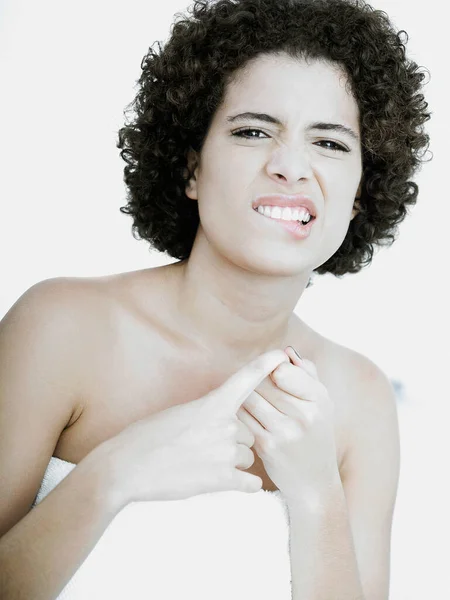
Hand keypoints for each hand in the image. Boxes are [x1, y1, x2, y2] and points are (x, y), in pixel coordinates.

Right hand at [96, 349, 289, 506]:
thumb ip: (209, 412)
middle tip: (202, 446)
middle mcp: (225, 425)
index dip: (265, 364)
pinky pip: (251, 483)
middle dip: (232, 441)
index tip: (281, 354)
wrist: (126, 466)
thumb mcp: (180, 412)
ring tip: (202, 463)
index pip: (245, 379)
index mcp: (213, 404)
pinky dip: (242, 485)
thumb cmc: (147, 437)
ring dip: (232, 463)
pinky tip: (224, 482)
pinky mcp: (222, 480)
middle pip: (247, 433)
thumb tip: (226, 420)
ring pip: (247, 457)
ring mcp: (225, 453)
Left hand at [236, 346, 338, 502]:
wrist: (314, 481)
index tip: (274, 374)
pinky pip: (243, 416)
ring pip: (249, 397)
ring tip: (252, 399)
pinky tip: (246, 415)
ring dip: (245, 395)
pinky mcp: (266, 446)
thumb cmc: (315, 433)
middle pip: (263, 382)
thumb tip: (285, 351)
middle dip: (256, 381)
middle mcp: (304, 416)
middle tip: (258, 387)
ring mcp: (284, 432)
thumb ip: (306, 372)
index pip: (282, 370)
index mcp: (320, 400)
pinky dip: (240, 412)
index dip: (272, 368)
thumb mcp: (322, 402)